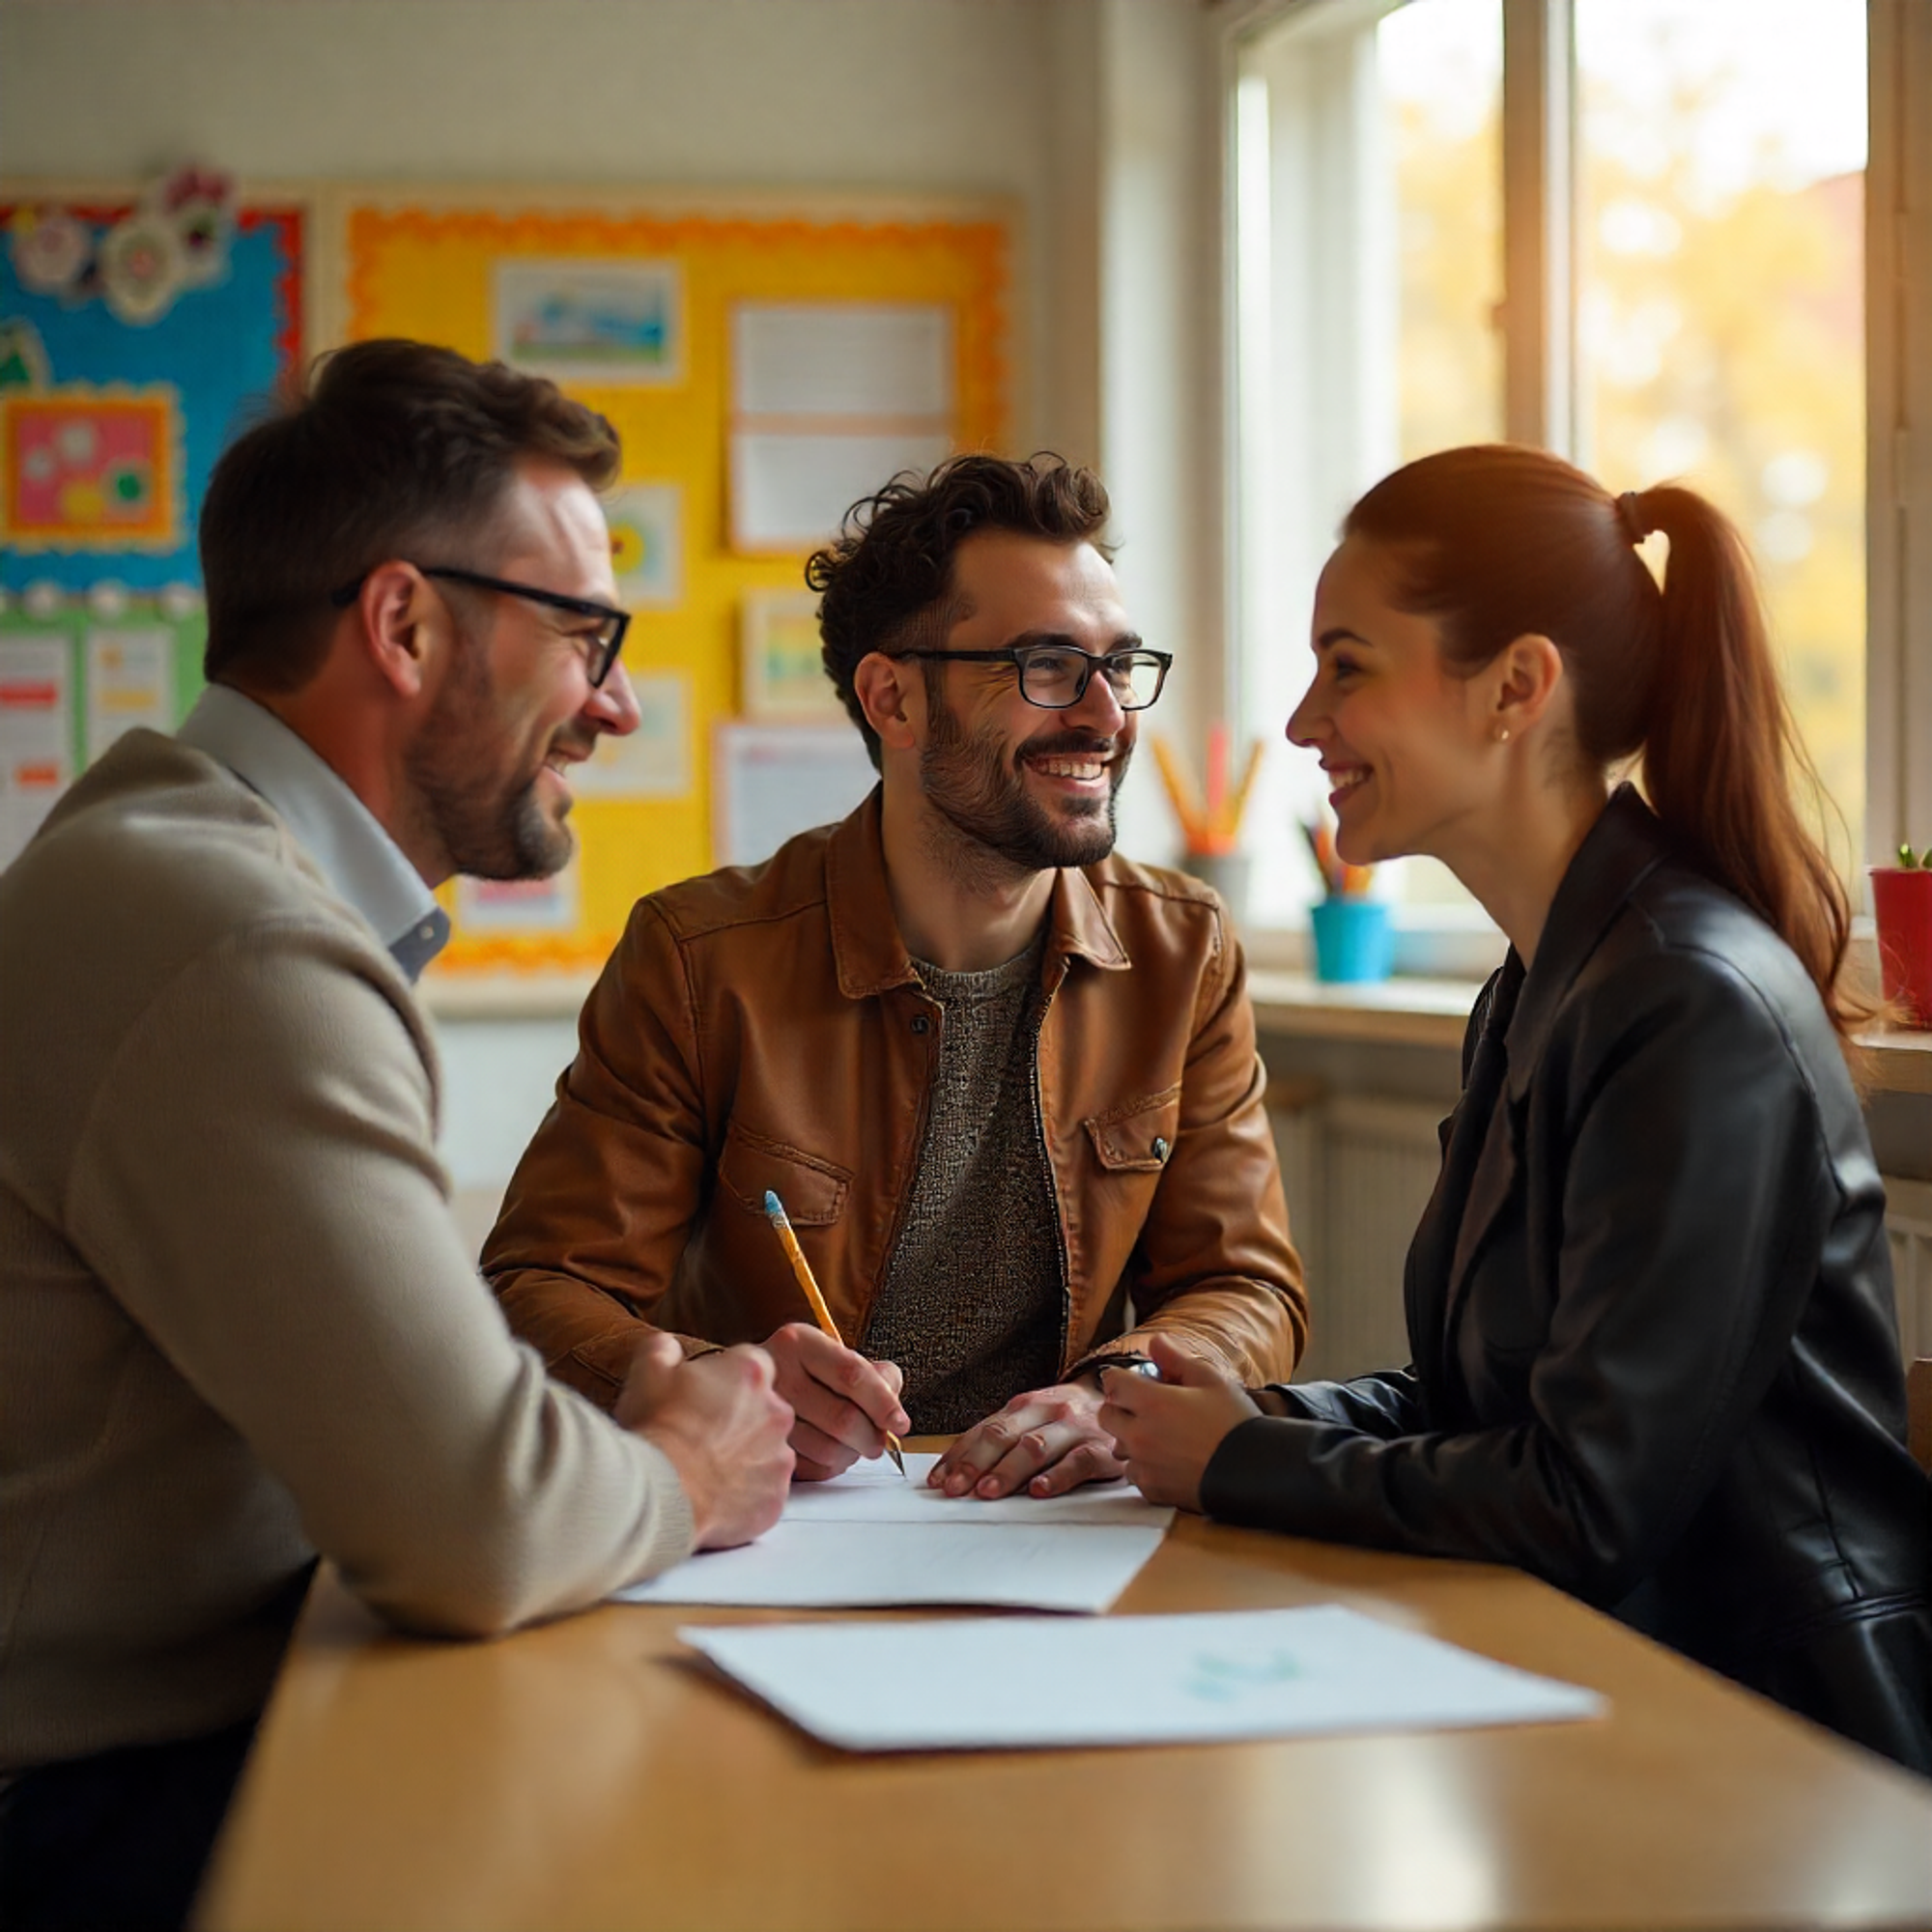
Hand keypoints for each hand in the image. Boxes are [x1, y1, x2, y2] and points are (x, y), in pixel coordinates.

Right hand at [616, 1334, 795, 1548]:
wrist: (659, 1493)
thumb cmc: (656, 1430)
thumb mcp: (648, 1371)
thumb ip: (664, 1349)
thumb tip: (669, 1349)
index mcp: (751, 1373)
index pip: (753, 1364)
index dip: (727, 1379)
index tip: (706, 1394)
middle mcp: (777, 1411)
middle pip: (766, 1408)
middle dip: (742, 1418)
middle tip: (704, 1435)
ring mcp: (779, 1457)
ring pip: (769, 1450)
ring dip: (747, 1456)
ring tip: (707, 1469)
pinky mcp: (775, 1498)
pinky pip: (766, 1490)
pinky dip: (747, 1493)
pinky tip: (716, 1496)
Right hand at [761, 1322, 909, 1480]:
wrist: (745, 1388)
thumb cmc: (801, 1373)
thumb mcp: (835, 1357)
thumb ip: (875, 1374)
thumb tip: (893, 1407)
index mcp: (798, 1342)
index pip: (852, 1374)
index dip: (883, 1402)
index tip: (900, 1423)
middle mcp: (775, 1373)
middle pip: (843, 1418)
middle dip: (871, 1436)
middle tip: (877, 1441)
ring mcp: (761, 1413)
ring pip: (827, 1448)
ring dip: (851, 1454)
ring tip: (851, 1445)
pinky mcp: (758, 1446)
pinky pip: (809, 1468)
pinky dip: (829, 1467)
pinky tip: (828, 1453)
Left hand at [928, 1379, 1125, 1499]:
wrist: (1120, 1400)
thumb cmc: (1066, 1420)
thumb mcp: (1032, 1420)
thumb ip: (1000, 1440)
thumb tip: (955, 1472)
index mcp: (1023, 1406)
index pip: (983, 1430)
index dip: (958, 1456)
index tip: (938, 1481)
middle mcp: (1045, 1412)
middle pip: (1002, 1436)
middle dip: (975, 1464)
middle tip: (955, 1489)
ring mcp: (1072, 1429)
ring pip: (1034, 1447)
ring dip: (1008, 1471)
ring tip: (988, 1490)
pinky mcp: (1099, 1448)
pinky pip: (1077, 1462)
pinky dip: (1056, 1477)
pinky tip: (1039, 1490)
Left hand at [1097, 1331, 1260, 1511]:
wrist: (1254, 1472)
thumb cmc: (1234, 1423)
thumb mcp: (1211, 1380)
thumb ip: (1177, 1359)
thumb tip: (1155, 1342)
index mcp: (1151, 1403)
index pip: (1111, 1382)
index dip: (1121, 1379)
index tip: (1134, 1382)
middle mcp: (1139, 1434)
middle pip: (1106, 1416)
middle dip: (1120, 1408)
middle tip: (1145, 1408)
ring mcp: (1144, 1464)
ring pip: (1118, 1447)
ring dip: (1130, 1439)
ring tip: (1160, 1436)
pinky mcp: (1152, 1489)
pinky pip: (1134, 1473)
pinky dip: (1144, 1466)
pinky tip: (1168, 1460)